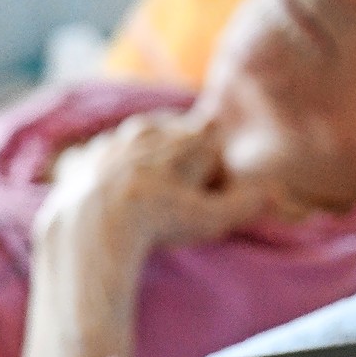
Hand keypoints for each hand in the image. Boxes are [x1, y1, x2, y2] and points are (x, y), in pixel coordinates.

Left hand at [22, 110, 267, 356]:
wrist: (91, 227)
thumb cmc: (160, 221)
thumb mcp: (212, 217)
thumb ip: (246, 203)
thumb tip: (276, 193)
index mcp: (182, 136)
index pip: (210, 131)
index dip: (213, 159)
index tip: (208, 186)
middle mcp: (146, 128)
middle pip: (171, 133)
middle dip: (177, 156)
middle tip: (178, 194)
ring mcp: (110, 141)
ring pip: (132, 144)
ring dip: (139, 163)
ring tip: (142, 198)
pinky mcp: (79, 160)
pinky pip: (95, 161)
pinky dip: (102, 175)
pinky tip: (106, 199)